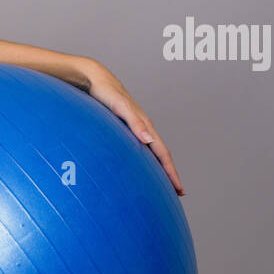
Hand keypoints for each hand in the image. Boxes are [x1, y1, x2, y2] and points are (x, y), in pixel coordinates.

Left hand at [82, 61, 184, 195]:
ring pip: (152, 152)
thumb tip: (149, 140)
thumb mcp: (119, 107)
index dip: (171, 172)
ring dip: (159, 167)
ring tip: (164, 183)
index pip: (162, 153)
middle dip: (170, 173)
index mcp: (145, 125)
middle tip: (177, 192)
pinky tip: (140, 166)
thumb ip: (135, 122)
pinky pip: (140, 147)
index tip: (179, 189)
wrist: (95, 80)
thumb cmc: (106, 93)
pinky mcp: (126, 128)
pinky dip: (145, 159)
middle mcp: (143, 128)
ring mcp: (135, 128)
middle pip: (161, 155)